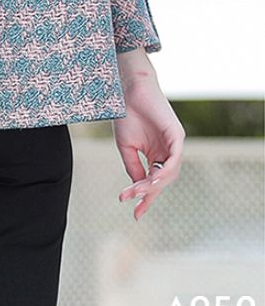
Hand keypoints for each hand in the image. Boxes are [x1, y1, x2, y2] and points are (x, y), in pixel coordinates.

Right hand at [113, 60, 184, 220]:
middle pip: (162, 181)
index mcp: (156, 155)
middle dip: (149, 194)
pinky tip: (153, 179)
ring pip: (169, 174)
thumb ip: (134, 167)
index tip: (136, 215)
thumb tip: (139, 188)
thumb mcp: (127, 147)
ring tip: (138, 191)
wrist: (128, 90)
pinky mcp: (177, 136)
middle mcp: (168, 152)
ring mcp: (174, 145)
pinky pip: (174, 160)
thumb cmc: (127, 114)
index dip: (146, 198)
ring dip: (153, 185)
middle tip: (134, 204)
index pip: (154, 182)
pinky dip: (165, 172)